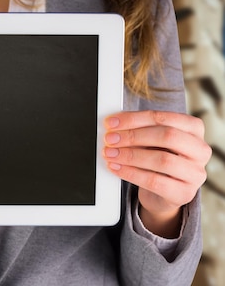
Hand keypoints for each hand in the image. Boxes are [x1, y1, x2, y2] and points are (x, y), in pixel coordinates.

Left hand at [102, 111, 210, 237]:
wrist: (161, 193)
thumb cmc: (157, 159)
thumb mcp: (150, 141)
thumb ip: (138, 130)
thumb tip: (114, 125)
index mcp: (194, 129)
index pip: (164, 118)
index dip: (135, 119)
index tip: (112, 122)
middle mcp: (200, 150)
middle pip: (168, 136)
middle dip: (133, 136)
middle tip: (110, 139)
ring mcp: (195, 173)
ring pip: (163, 160)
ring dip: (131, 155)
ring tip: (110, 154)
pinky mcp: (184, 193)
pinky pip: (154, 182)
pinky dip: (131, 173)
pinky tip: (116, 168)